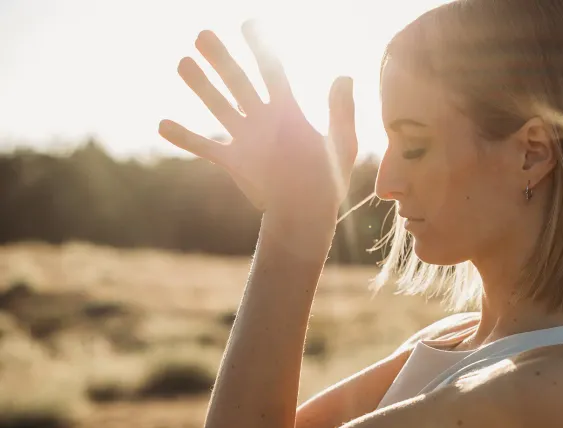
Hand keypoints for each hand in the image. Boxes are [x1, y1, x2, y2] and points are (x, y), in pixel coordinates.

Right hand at [158, 23, 357, 220]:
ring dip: (200, 86)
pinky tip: (163, 124)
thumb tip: (344, 75)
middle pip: (238, 82)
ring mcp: (245, 140)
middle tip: (203, 34)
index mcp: (288, 112)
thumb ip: (341, 112)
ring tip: (183, 62)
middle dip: (221, 59)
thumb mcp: (341, 145)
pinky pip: (204, 147)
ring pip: (218, 106)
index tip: (249, 23)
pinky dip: (184, 137)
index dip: (260, 47)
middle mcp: (262, 120)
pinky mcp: (234, 162)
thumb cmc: (328, 181)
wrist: (307, 213)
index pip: (272, 71)